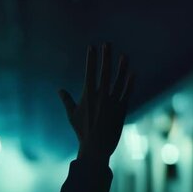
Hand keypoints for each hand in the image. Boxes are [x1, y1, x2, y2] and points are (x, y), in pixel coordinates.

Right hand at [58, 44, 133, 161]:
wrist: (96, 147)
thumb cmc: (82, 131)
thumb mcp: (72, 115)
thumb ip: (66, 100)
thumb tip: (59, 90)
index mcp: (88, 96)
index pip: (89, 72)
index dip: (91, 59)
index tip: (92, 47)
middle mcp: (101, 96)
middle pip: (104, 72)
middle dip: (105, 57)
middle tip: (107, 44)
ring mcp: (112, 102)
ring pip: (118, 81)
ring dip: (121, 67)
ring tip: (124, 56)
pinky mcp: (122, 110)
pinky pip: (127, 93)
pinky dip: (130, 83)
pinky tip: (133, 73)